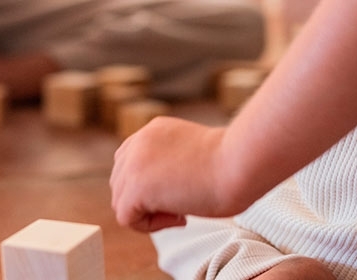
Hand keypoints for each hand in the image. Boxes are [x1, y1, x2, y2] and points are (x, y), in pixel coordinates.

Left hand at [110, 116, 227, 231]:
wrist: (236, 163)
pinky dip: (149, 226)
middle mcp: (138, 141)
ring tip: (180, 211)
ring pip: (121, 200)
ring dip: (148, 213)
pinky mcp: (135, 186)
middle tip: (180, 205)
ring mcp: (133, 162)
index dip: (151, 185)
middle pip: (121, 181)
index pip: (130, 162)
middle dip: (146, 199)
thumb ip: (168, 163)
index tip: (181, 190)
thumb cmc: (228, 164)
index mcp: (153, 130)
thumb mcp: (190, 154)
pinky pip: (126, 217)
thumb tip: (158, 190)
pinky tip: (178, 216)